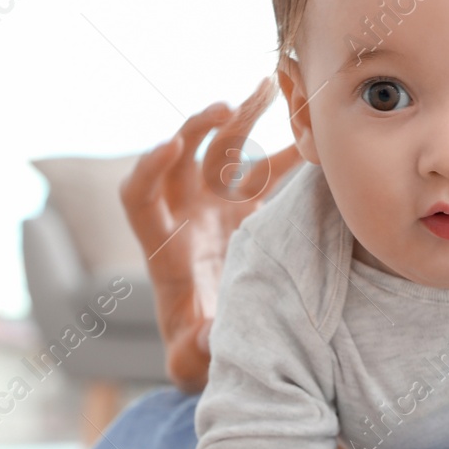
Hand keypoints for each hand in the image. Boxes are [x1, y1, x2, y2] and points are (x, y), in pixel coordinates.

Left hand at [119, 79, 303, 391]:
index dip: (147, 169)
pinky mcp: (242, 210)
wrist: (213, 345)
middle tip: (229, 108)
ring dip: (241, 118)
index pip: (138, 197)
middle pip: (180, 159)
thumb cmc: (195, 355)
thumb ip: (194, 351)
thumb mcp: (191, 360)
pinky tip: (310, 131)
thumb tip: (206, 336)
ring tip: (267, 87)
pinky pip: (260, 171)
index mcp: (161, 248)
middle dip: (199, 128)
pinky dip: (283, 151)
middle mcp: (182, 218)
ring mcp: (212, 208)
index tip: (169, 146)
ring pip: (221, 152)